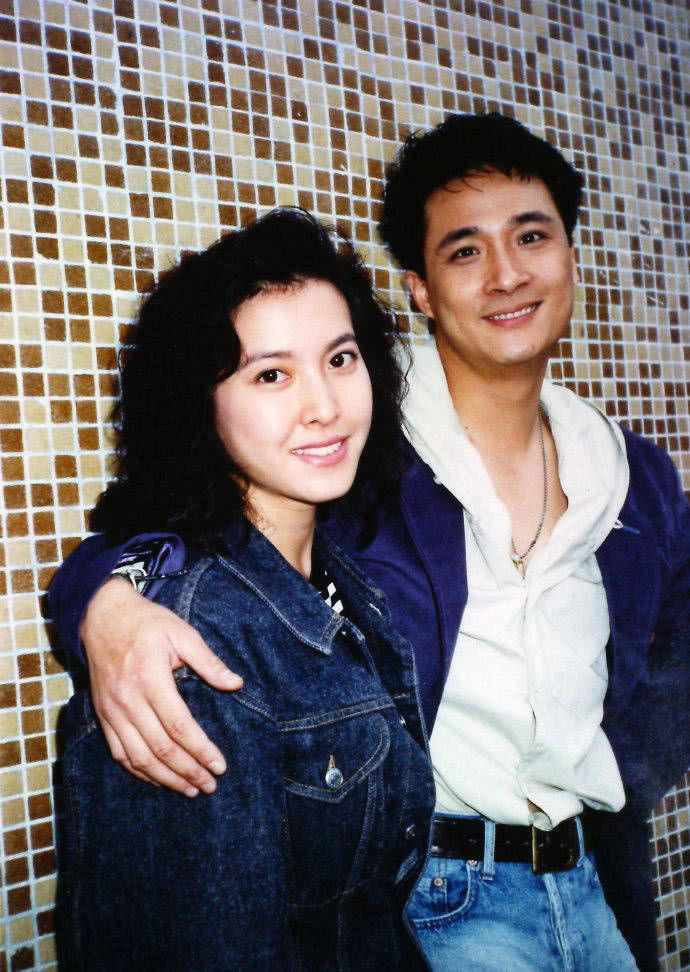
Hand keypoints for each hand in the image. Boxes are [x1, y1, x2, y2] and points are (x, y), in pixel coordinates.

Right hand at [81, 578, 242, 795]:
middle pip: (161, 748)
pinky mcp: (103, 716)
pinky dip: (140, 771)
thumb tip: (236, 684)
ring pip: (139, 757)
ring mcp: (112, 711)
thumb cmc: (147, 623)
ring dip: (166, 778)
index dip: (201, 750)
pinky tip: (159, 780)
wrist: (101, 616)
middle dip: (188, 771)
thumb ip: (208, 661)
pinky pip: (120, 753)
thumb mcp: (182, 632)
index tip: (220, 765)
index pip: (179, 726)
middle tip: (210, 785)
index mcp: (150, 679)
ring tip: (191, 789)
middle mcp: (128, 700)